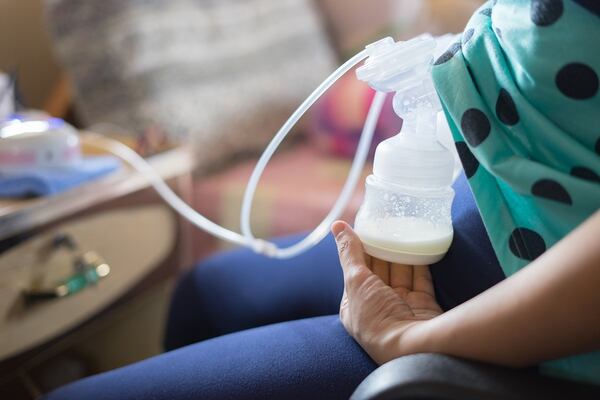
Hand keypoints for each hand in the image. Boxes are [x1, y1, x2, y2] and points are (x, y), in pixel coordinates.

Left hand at [332, 221, 441, 363]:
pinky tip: (419, 244)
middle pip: (379, 270)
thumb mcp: (355, 281)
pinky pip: (421, 278)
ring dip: (400, 252)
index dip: (359, 249)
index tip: (366, 226)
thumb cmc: (377, 318)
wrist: (413, 348)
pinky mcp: (423, 305)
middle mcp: (377, 307)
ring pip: (400, 272)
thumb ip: (348, 252)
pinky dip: (420, 261)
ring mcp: (401, 306)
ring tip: (403, 228)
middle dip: (381, 248)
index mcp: (354, 305)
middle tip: (386, 223)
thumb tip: (337, 226)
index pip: (355, 270)